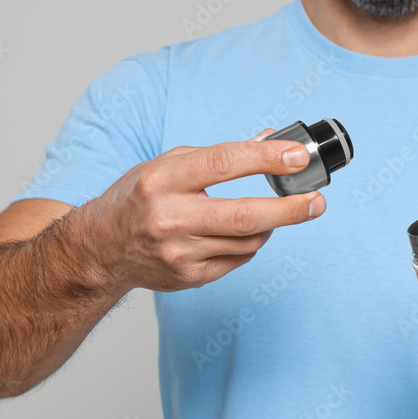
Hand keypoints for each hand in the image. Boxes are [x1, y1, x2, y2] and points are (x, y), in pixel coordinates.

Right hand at [84, 129, 323, 293]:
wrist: (101, 249)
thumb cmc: (139, 198)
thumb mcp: (169, 164)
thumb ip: (219, 155)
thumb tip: (273, 141)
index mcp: (162, 179)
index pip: (224, 163)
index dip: (266, 159)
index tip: (298, 156)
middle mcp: (169, 218)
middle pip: (244, 215)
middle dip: (289, 209)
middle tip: (317, 202)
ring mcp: (179, 253)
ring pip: (248, 241)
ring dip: (271, 225)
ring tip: (274, 212)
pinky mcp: (188, 278)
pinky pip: (238, 259)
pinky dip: (249, 244)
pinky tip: (241, 233)